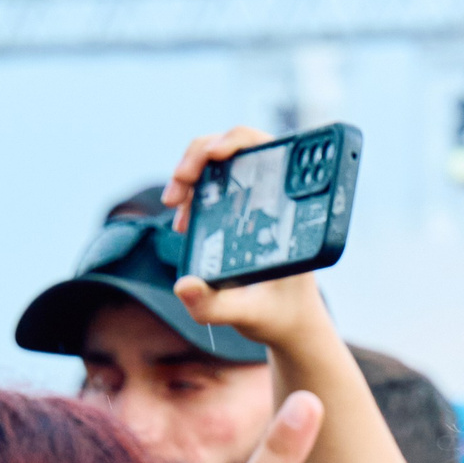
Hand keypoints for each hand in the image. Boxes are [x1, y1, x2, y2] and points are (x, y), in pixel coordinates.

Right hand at [162, 125, 330, 347]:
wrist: (289, 323)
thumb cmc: (279, 316)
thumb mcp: (248, 315)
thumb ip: (214, 306)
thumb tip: (182, 286)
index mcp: (289, 212)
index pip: (268, 151)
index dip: (237, 140)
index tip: (215, 154)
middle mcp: (273, 198)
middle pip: (235, 147)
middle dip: (198, 155)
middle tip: (177, 188)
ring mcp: (254, 201)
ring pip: (217, 162)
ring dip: (188, 172)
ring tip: (174, 204)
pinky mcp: (238, 211)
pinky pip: (211, 183)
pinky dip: (190, 191)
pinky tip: (182, 220)